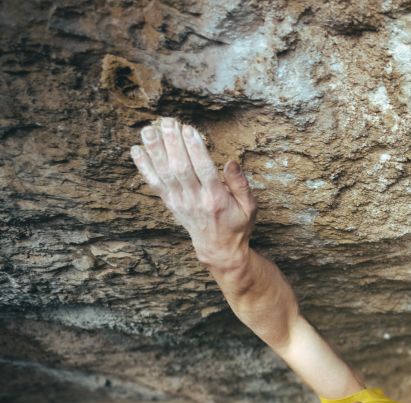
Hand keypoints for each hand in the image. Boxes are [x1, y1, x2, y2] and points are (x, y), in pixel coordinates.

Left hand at [130, 117, 256, 269]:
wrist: (218, 249)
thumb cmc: (237, 225)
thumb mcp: (249, 207)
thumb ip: (241, 184)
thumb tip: (231, 162)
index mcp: (216, 199)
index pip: (203, 169)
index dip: (194, 148)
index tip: (189, 129)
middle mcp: (195, 199)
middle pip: (180, 168)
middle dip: (172, 143)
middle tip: (168, 122)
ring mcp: (180, 202)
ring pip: (164, 173)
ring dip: (155, 150)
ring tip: (149, 129)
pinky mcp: (171, 203)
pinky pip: (154, 183)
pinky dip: (144, 166)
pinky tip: (136, 149)